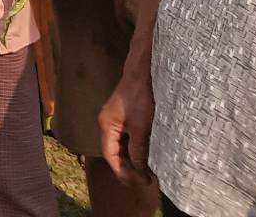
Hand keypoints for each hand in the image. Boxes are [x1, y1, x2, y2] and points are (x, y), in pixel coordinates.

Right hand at [98, 66, 155, 183]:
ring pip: (122, 146)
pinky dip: (136, 149)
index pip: (110, 155)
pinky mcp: (126, 116)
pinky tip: (148, 156)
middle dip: (128, 167)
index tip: (141, 181)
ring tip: (149, 172)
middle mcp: (108, 123)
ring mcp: (116, 119)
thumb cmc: (141, 97)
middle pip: (114, 152)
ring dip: (133, 159)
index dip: (123, 171)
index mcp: (106, 125)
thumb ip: (138, 150)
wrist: (144, 73)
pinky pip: (128, 138)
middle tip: (147, 180)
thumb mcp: (141, 127)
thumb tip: (139, 169)